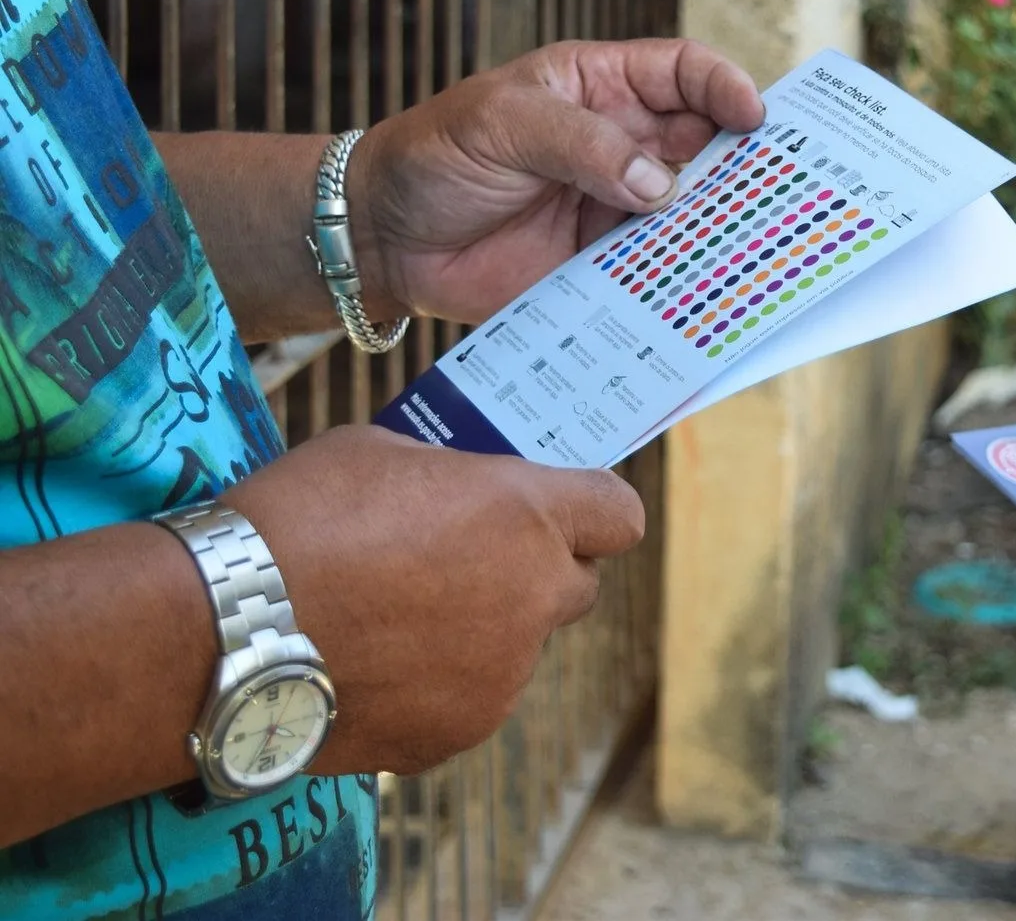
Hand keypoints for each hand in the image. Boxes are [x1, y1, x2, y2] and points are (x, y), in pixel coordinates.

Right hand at [222, 425, 643, 774]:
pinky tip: (369, 668)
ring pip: (516, 649)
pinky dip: (434, 687)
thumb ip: (449, 481)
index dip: (593, 512)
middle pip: (575, 587)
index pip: (620, 517)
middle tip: (465, 562)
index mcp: (528, 515)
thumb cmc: (298, 517)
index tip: (563, 512)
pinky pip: (467, 701)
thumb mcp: (381, 455)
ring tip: (390, 620)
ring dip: (479, 633)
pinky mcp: (455, 733)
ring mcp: (499, 676)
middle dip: (535, 574)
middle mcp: (532, 598)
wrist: (223, 627)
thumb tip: (460, 496)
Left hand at [353, 39, 764, 323]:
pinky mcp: (603, 266)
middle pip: (706, 146)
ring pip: (692, 213)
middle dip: (745, 164)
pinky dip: (684, 282)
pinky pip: (658, 272)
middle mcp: (622, 145)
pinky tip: (705, 291)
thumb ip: (581, 145)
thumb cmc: (434, 156)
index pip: (684, 74)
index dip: (726, 88)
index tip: (755, 118)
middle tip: (781, 190)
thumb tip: (657, 185)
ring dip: (721, 228)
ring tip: (754, 247)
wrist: (384, 239)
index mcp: (601, 88)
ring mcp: (617, 208)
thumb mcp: (501, 124)